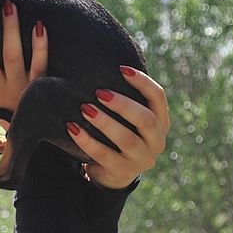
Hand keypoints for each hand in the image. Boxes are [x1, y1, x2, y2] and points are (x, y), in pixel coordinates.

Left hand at [66, 66, 169, 189]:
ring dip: (104, 122)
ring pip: (126, 139)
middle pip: (145, 119)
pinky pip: (104, 155)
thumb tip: (103, 60)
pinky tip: (72, 128)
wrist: (112, 172)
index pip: (158, 97)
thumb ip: (124, 97)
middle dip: (122, 104)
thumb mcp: (127, 118)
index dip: (142, 82)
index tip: (121, 68)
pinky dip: (87, 141)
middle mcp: (156, 140)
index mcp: (161, 121)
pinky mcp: (123, 172)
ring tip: (84, 108)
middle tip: (99, 92)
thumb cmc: (118, 133)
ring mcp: (142, 159)